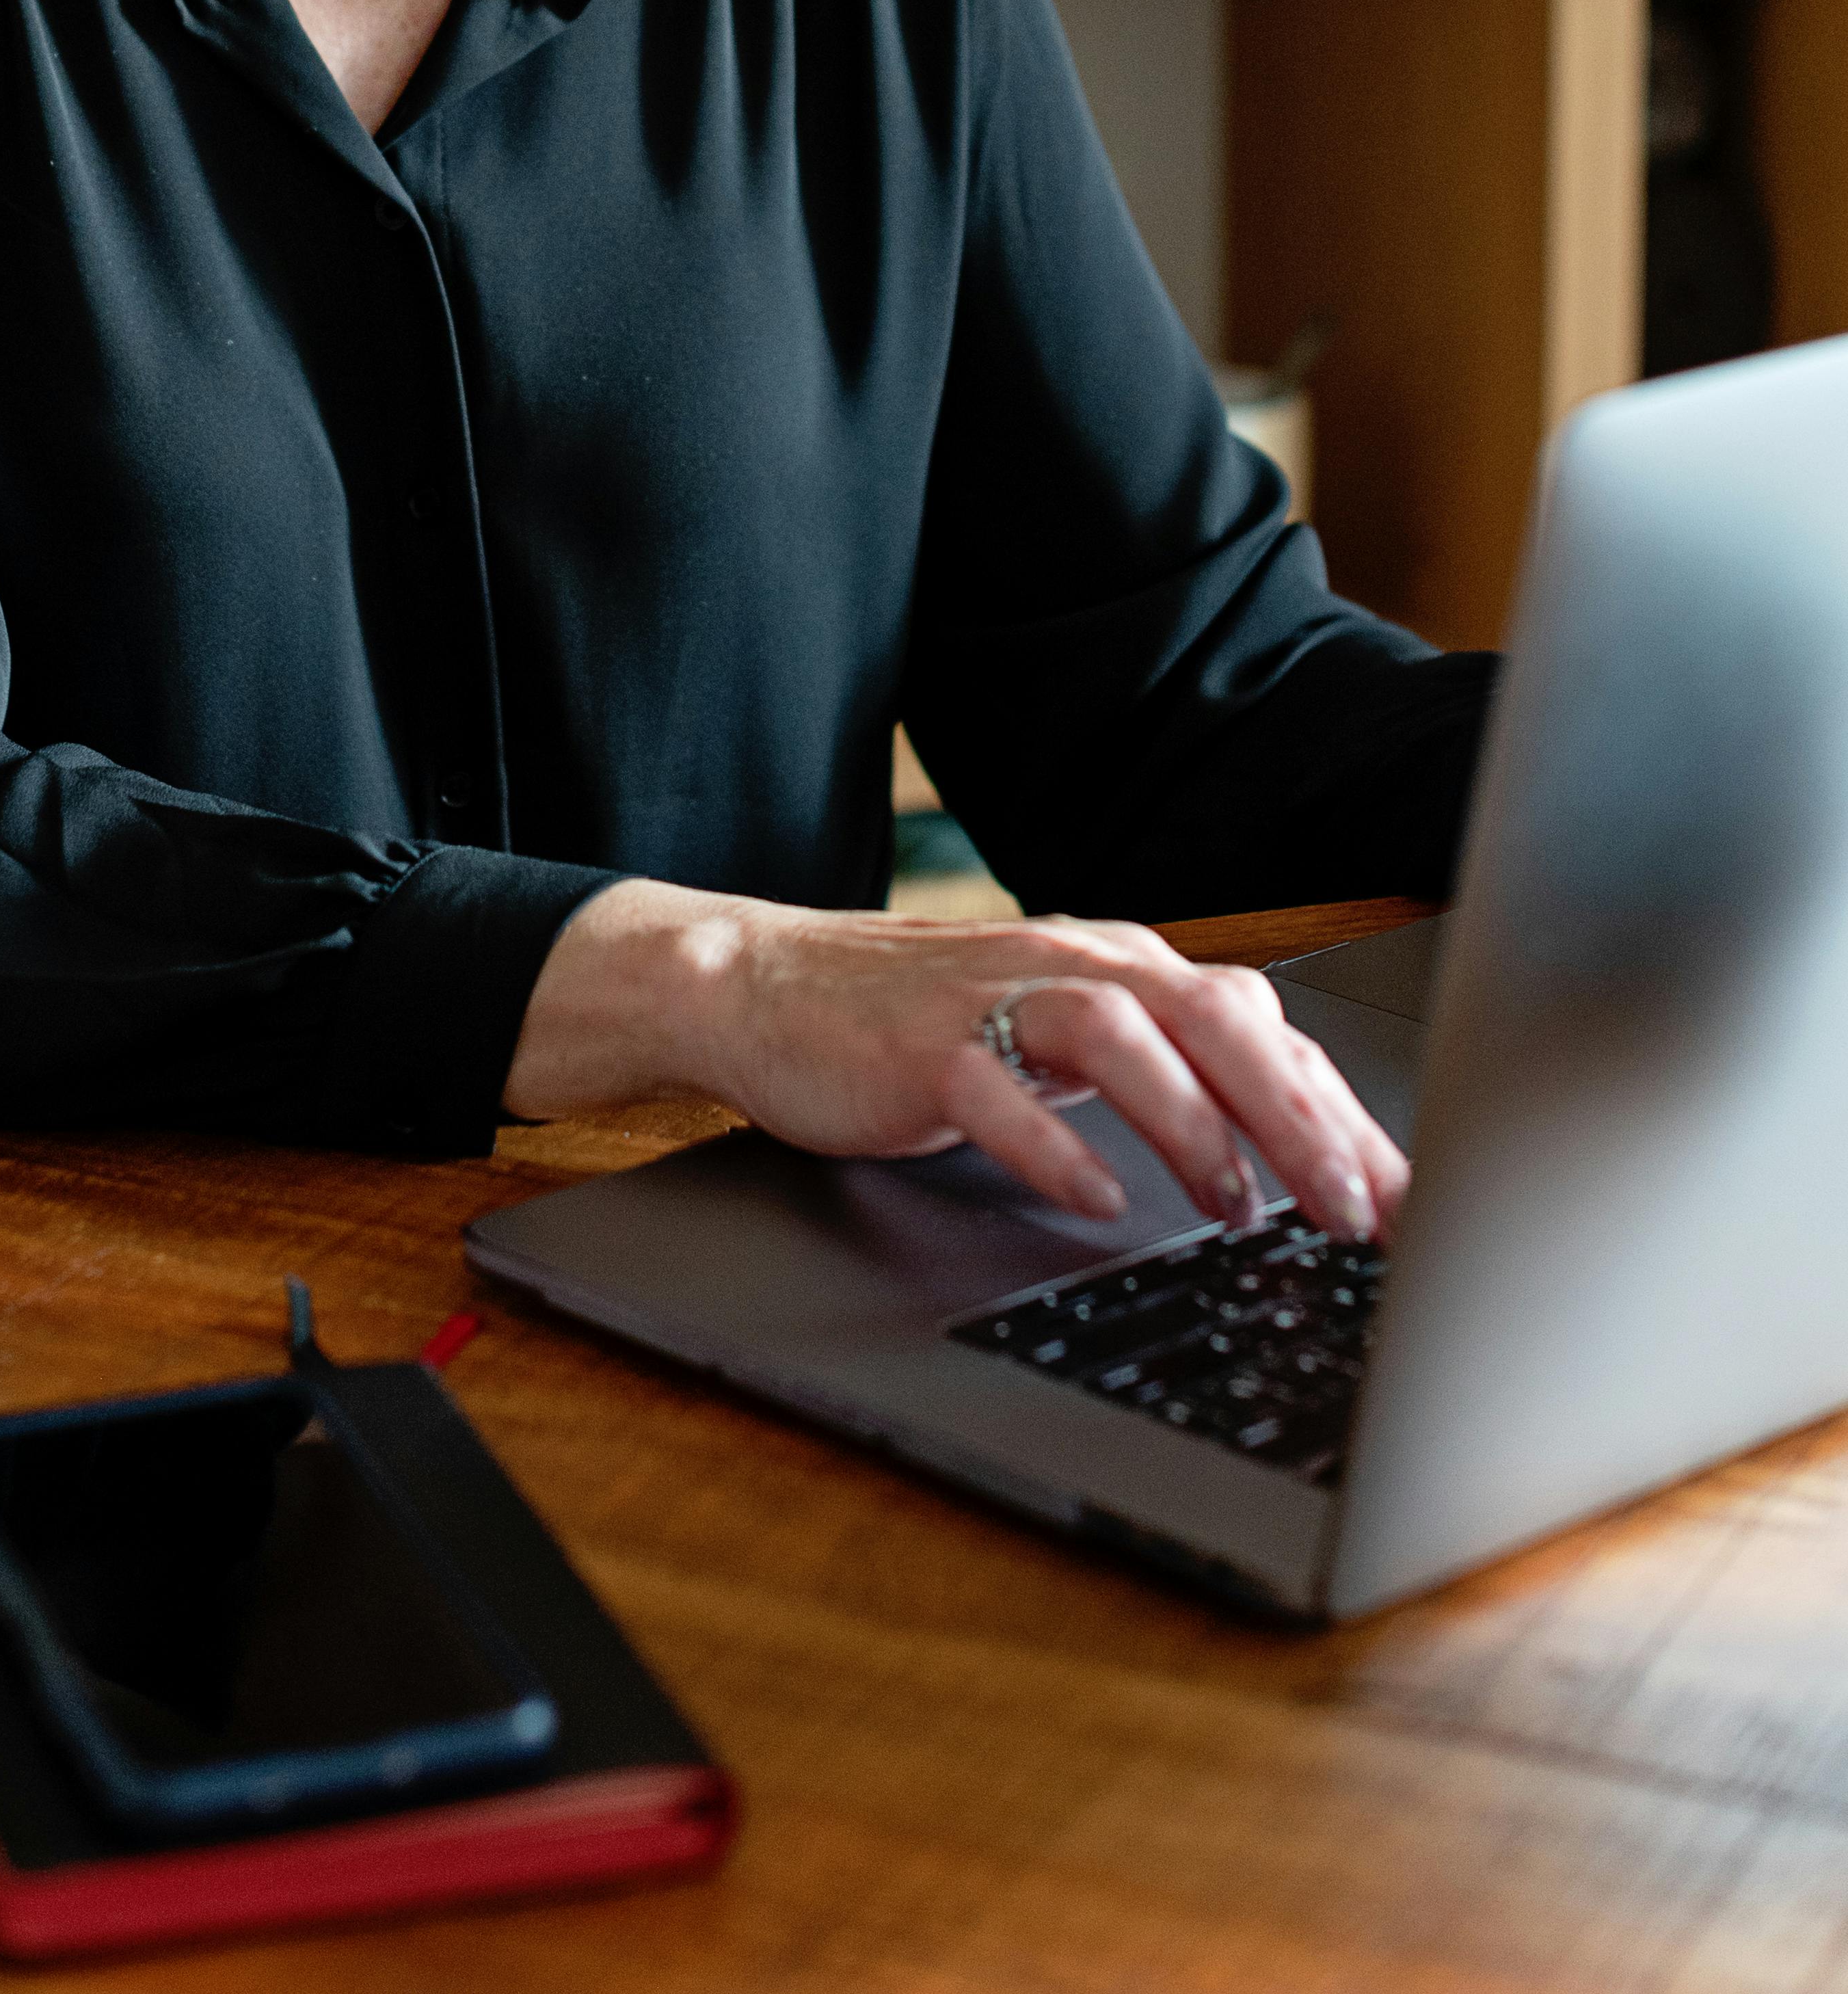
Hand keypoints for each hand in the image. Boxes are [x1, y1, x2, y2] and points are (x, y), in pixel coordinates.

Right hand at [503, 884, 1403, 1242]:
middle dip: (1300, 1117)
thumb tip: (1294, 1148)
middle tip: (1357, 1210)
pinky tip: (1097, 1199)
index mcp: (1121, 964)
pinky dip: (1058, 1144)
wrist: (768, 985)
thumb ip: (1166, 1073)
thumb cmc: (930, 1023)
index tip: (1405, 1200)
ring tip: (1238, 1207)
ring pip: (1124, 1034)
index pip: (1261, 1029)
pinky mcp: (923, 1043)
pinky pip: (1002, 1089)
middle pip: (1215, 1017)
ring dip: (1194, 1123)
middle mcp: (1073, 963)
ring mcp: (996, 996)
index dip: (1342, 1113)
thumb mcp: (1064, 1037)